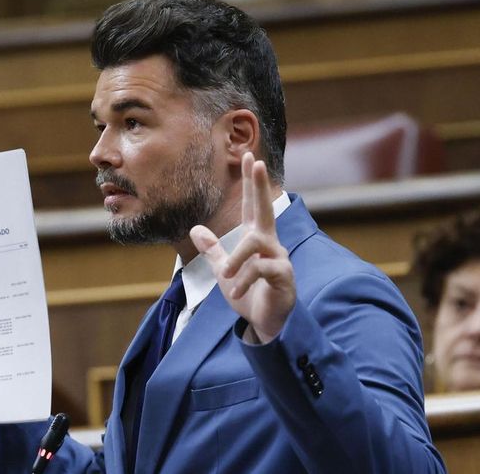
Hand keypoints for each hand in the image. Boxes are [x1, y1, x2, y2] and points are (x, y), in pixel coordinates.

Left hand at [190, 152, 295, 342]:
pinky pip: (262, 270)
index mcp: (256, 239)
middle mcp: (270, 244)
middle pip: (264, 208)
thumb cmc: (250, 295)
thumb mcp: (226, 270)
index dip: (250, 182)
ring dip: (237, 259)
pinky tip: (235, 293)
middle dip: (259, 185)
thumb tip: (195, 228)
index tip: (249, 156)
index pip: (253, 205)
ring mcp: (278, 259)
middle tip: (255, 162)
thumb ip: (214, 250)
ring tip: (226, 276)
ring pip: (255, 244)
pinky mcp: (283, 277)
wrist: (266, 323)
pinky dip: (245, 280)